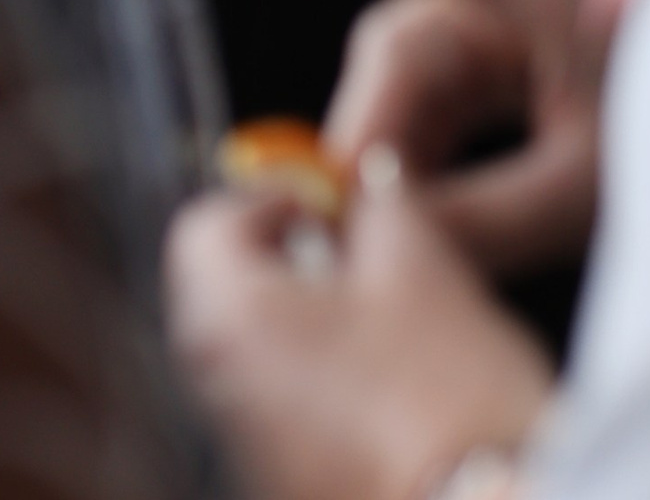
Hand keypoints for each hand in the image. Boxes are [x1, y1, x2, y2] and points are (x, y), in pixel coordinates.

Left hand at [168, 167, 554, 499]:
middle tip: (365, 252)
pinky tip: (396, 386)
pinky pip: (289, 412)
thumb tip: (372, 180)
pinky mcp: (289, 486)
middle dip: (293, 259)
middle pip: (229, 292)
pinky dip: (328, 382)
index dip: (271, 198)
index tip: (332, 199)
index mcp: (232, 318)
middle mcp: (219, 387)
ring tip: (392, 319)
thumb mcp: (421, 264)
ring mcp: (251, 448)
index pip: (204, 226)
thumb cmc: (445, 396)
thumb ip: (383, 202)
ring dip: (313, 322)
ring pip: (261, 354)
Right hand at [216, 0, 603, 275]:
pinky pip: (442, 103)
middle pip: (408, 30)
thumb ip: (490, 210)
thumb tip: (384, 224)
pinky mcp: (516, 67)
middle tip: (343, 198)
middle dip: (371, 117)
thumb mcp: (596, 182)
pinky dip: (422, 152)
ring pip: (416, 75)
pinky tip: (419, 205)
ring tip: (394, 218)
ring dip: (396, 146)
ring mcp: (516, 25)